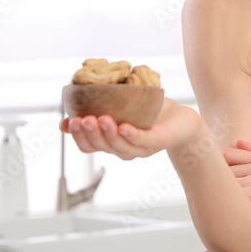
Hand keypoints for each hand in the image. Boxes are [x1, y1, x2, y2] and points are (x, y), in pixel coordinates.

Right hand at [59, 98, 200, 159]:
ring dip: (107, 134)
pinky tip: (123, 127)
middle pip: (101, 147)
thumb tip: (72, 102)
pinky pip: (143, 141)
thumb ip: (100, 107)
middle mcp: (124, 149)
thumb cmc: (148, 112)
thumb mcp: (121, 107)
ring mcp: (142, 148)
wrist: (181, 119)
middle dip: (89, 134)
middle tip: (82, 119)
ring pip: (120, 147)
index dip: (76, 136)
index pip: (88, 145)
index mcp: (112, 142)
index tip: (68, 122)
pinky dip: (131, 135)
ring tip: (100, 118)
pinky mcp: (159, 141)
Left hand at [223, 139, 250, 248]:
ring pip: (225, 183)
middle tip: (223, 198)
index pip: (228, 154)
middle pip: (223, 170)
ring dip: (222, 196)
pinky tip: (231, 213)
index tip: (216, 180)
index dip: (218, 167)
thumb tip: (237, 141)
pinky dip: (226, 204)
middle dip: (219, 184)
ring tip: (229, 208)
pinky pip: (230, 195)